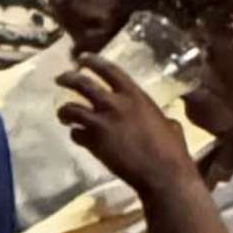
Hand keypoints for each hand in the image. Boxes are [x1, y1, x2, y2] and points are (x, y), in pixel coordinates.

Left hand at [57, 50, 199, 198]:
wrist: (163, 174)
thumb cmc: (172, 150)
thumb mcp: (168, 123)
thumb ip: (156, 117)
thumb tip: (161, 120)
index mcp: (135, 96)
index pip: (109, 70)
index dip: (93, 62)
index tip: (82, 59)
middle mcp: (115, 104)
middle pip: (82, 84)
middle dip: (68, 78)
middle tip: (60, 78)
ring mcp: (102, 123)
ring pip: (71, 108)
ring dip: (65, 110)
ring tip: (64, 114)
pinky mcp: (93, 143)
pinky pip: (76, 133)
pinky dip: (75, 134)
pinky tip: (78, 136)